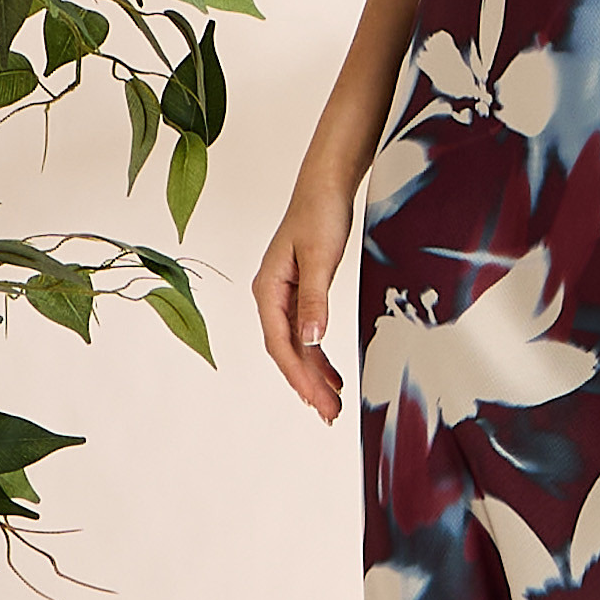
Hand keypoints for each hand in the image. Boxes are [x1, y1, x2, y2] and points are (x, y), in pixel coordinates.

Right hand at [253, 185, 353, 421]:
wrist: (326, 185)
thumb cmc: (319, 214)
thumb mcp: (318, 259)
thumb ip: (313, 300)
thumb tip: (311, 340)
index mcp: (268, 290)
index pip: (280, 344)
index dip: (298, 375)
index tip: (316, 400)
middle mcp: (271, 296)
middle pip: (287, 351)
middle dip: (307, 384)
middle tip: (330, 413)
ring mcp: (284, 295)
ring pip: (297, 345)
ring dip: (314, 374)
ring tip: (332, 403)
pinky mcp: (300, 292)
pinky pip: (306, 333)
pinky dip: (318, 355)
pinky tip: (331, 373)